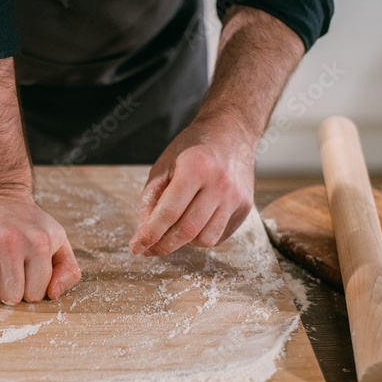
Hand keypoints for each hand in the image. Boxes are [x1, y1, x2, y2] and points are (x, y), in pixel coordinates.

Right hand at [0, 192, 81, 303]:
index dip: (29, 289)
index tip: (24, 273)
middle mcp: (12, 240)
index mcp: (39, 244)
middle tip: (5, 272)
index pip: (34, 295)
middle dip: (7, 290)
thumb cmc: (29, 224)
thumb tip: (52, 294)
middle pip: (8, 297)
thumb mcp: (58, 241)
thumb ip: (68, 270)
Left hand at [129, 116, 255, 255]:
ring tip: (173, 230)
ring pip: (205, 239)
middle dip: (163, 245)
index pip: (169, 212)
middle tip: (148, 249)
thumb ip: (152, 197)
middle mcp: (220, 184)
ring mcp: (236, 197)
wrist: (232, 132)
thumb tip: (147, 232)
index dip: (150, 234)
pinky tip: (193, 222)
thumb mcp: (164, 164)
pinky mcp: (245, 207)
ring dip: (184, 242)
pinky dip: (201, 237)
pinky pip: (219, 236)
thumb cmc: (193, 147)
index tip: (136, 246)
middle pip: (187, 230)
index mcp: (196, 167)